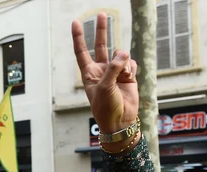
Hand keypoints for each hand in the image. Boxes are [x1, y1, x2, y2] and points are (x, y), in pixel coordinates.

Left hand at [72, 13, 138, 133]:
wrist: (120, 121)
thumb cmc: (106, 108)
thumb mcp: (104, 87)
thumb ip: (113, 68)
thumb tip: (123, 53)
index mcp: (89, 74)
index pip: (81, 52)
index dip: (78, 37)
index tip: (76, 22)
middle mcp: (101, 70)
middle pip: (100, 45)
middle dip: (101, 30)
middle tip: (102, 14)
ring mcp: (115, 72)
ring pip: (120, 55)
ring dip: (123, 62)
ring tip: (123, 77)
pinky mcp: (128, 75)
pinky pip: (131, 63)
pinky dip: (131, 69)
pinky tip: (129, 79)